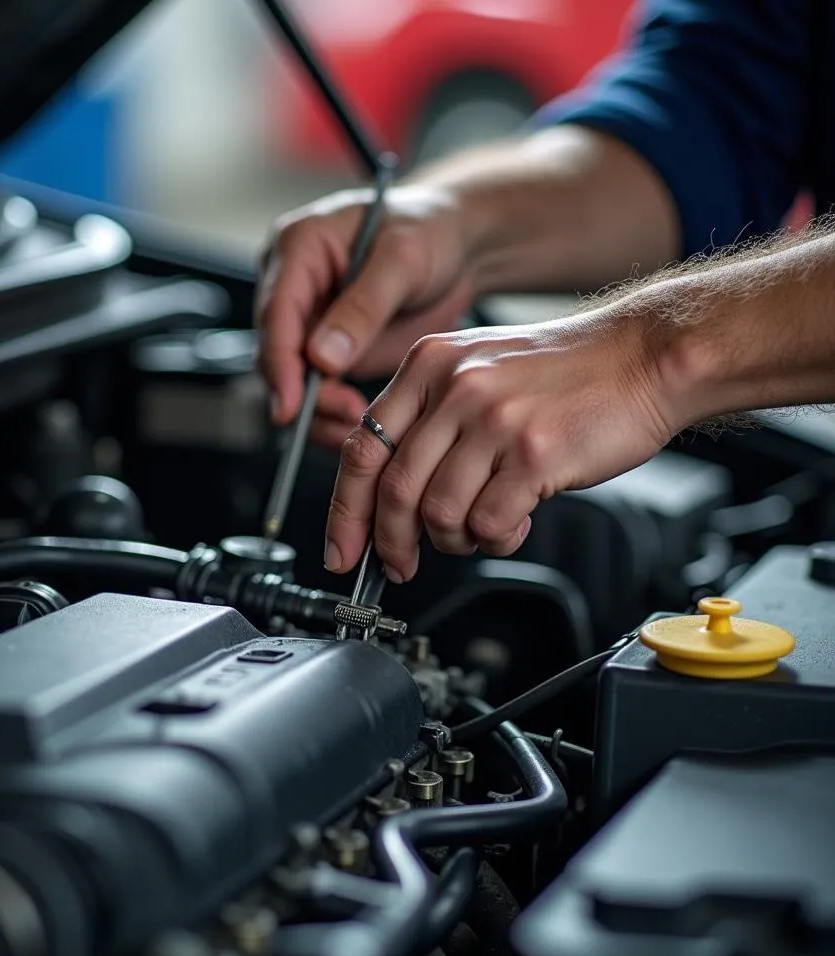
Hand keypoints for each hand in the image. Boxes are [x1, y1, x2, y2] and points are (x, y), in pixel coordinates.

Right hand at [255, 184, 475, 446]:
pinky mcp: (326, 349)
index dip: (281, 362)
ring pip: (290, 378)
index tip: (292, 405)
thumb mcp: (404, 260)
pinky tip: (357, 422)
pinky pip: (315, 389)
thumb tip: (322, 357)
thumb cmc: (431, 231)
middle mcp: (292, 284)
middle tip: (345, 415)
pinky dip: (330, 412)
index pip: (276, 312)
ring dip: (316, 410)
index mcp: (299, 246)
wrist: (456, 248)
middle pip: (276, 351)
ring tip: (356, 423)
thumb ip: (364, 307)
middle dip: (302, 392)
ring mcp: (308, 319)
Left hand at [323, 309, 676, 581]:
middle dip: (390, 543)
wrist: (645, 356)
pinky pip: (488, 522)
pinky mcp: (533, 453)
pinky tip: (512, 523)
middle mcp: (455, 387)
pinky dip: (494, 538)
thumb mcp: (478, 369)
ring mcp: (494, 420)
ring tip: (477, 530)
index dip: (345, 511)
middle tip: (399, 564)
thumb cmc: (566, 372)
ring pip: (438, 513)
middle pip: (392, 490)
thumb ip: (429, 421)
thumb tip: (387, 499)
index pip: (361, 449)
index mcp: (428, 365)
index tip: (344, 549)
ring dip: (452, 541)